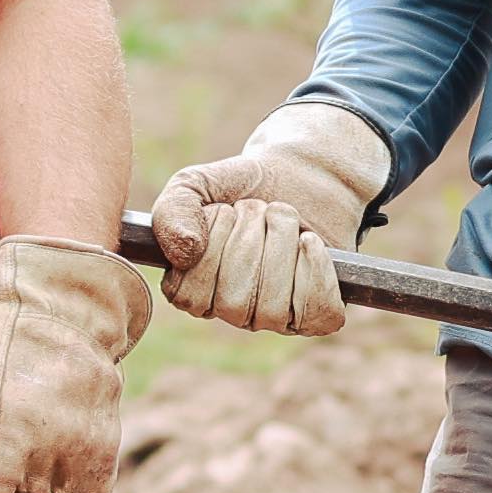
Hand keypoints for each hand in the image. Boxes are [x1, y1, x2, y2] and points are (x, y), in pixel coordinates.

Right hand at [149, 100, 391, 333]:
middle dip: (249, 238)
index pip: (191, 295)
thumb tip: (184, 254)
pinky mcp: (317, 314)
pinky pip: (317, 314)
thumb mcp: (196, 184)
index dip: (212, 243)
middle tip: (258, 210)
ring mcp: (276, 317)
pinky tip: (309, 240)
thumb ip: (174, 210)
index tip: (225, 210)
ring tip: (284, 218)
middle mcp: (232, 312)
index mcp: (192, 290)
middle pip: (233, 302)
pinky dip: (315, 269)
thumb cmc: (243, 186)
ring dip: (281, 243)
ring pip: (273, 307)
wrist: (300, 174)